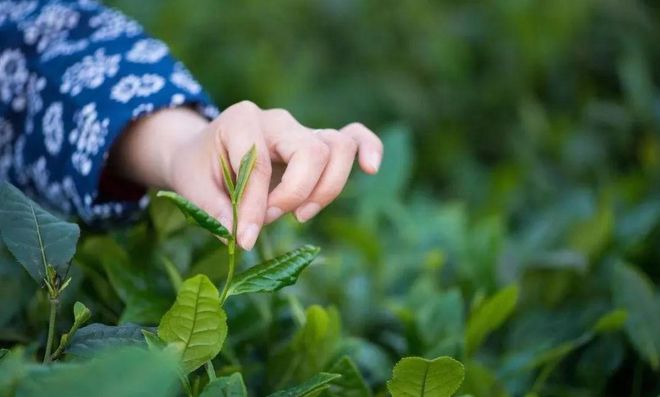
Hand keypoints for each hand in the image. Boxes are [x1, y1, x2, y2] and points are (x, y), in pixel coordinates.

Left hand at [109, 101, 382, 249]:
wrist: (203, 153)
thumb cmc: (199, 168)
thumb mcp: (191, 187)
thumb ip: (214, 209)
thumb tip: (241, 237)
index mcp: (242, 120)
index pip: (260, 165)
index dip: (254, 207)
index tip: (244, 239)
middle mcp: (278, 120)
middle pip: (311, 152)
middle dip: (295, 194)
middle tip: (271, 219)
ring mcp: (302, 130)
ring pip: (337, 148)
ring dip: (324, 189)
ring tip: (300, 215)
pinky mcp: (317, 144)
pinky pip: (353, 138)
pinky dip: (367, 148)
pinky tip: (371, 168)